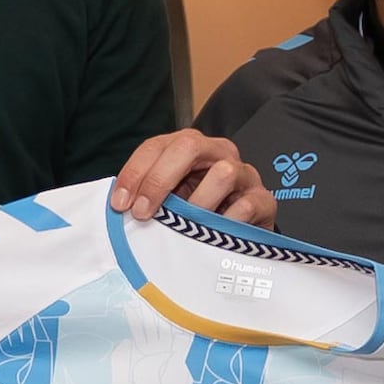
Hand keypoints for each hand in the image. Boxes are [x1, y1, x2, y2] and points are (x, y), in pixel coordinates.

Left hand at [110, 129, 268, 221]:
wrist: (241, 233)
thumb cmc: (196, 216)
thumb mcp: (169, 201)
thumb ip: (147, 197)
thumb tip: (118, 208)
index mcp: (189, 148)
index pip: (157, 146)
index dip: (135, 172)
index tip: (120, 204)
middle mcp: (218, 153)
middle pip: (189, 146)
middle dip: (160, 180)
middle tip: (144, 213)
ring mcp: (244, 174)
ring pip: (223, 173)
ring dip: (197, 204)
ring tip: (186, 228)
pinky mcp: (264, 200)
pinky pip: (247, 205)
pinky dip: (227, 223)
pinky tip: (215, 238)